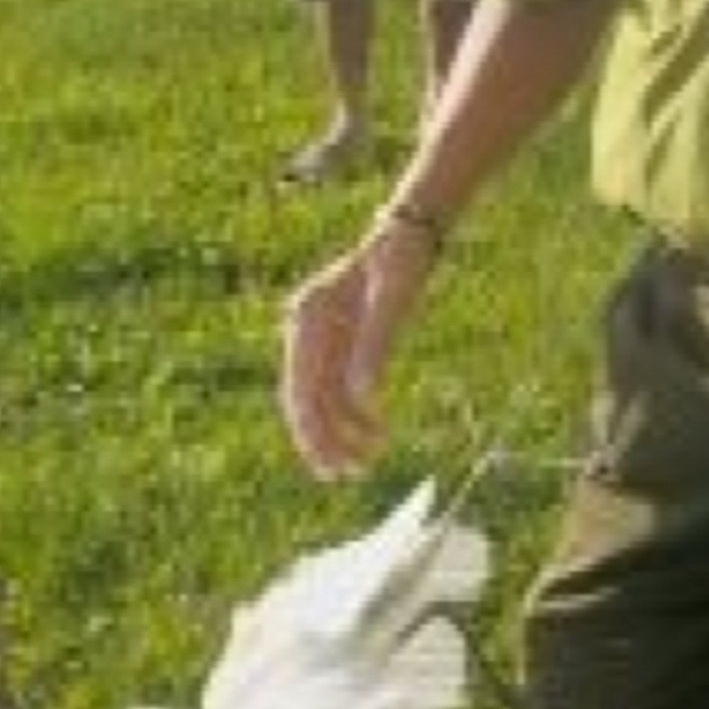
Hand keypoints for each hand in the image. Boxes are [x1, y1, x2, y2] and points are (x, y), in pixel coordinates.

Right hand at [278, 215, 437, 479]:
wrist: (409, 232)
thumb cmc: (402, 257)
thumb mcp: (395, 296)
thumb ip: (377, 344)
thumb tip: (364, 398)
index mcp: (307, 318)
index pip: (299, 390)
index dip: (310, 432)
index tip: (327, 464)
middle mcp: (306, 331)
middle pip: (306, 400)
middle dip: (323, 441)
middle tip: (346, 476)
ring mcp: (321, 338)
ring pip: (323, 399)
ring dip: (342, 432)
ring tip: (367, 462)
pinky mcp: (340, 343)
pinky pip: (340, 387)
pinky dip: (356, 413)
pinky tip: (375, 433)